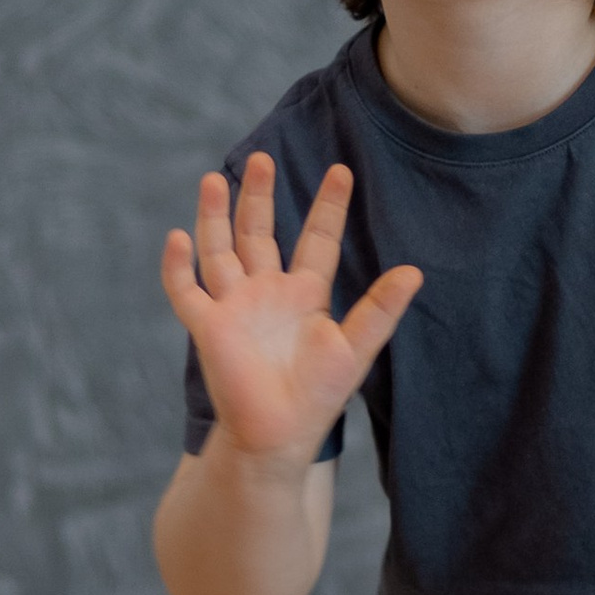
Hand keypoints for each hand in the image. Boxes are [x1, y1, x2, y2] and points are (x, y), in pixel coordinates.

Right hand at [159, 155, 421, 459]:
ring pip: (219, 249)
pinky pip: (186, 291)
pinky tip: (178, 238)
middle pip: (259, 233)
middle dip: (259, 196)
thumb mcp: (356, 348)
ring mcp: (234, 307)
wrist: (279, 437)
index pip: (316, 239)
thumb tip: (416, 271)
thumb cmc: (317, 397)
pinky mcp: (208, 328)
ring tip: (213, 179)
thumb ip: (381, 310)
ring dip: (215, 216)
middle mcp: (266, 292)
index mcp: (305, 294)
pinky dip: (178, 266)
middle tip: (262, 157)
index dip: (327, 207)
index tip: (341, 171)